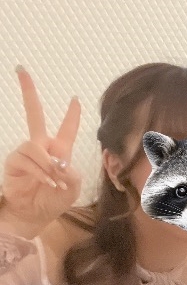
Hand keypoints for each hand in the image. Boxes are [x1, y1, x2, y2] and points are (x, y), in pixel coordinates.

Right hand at [1, 67, 81, 229]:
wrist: (35, 215)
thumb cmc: (54, 200)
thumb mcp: (73, 186)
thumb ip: (70, 171)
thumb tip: (56, 162)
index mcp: (59, 150)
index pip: (66, 128)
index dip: (72, 114)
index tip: (75, 98)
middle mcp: (41, 147)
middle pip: (34, 113)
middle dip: (28, 92)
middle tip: (21, 70)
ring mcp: (26, 153)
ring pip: (35, 146)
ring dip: (47, 165)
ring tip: (54, 183)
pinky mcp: (14, 162)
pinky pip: (27, 159)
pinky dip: (40, 172)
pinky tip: (47, 183)